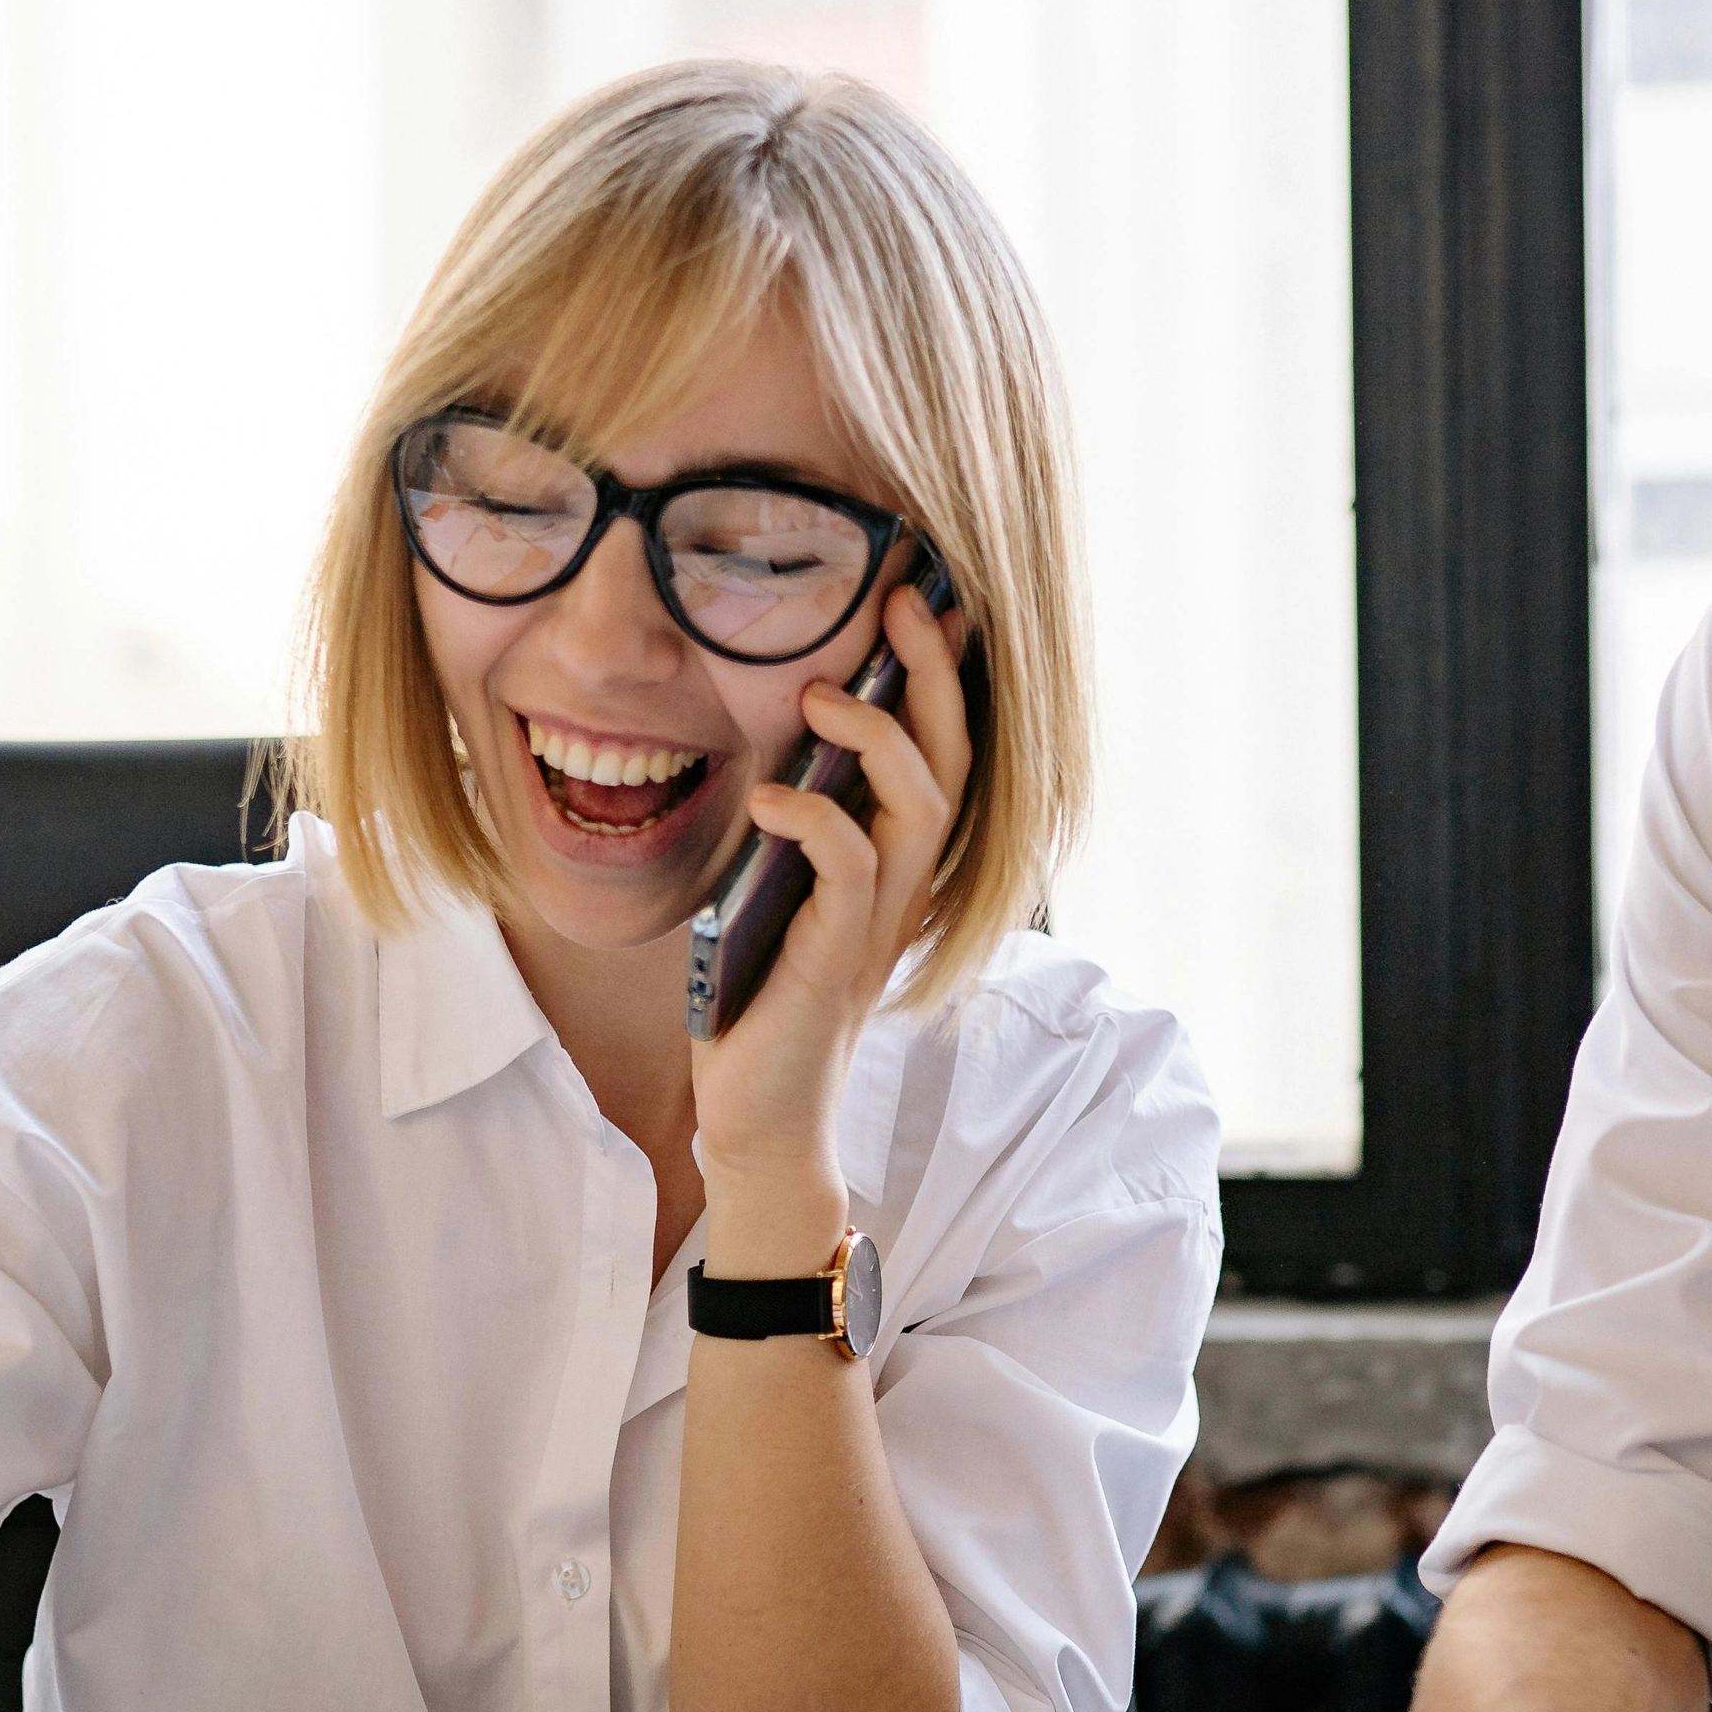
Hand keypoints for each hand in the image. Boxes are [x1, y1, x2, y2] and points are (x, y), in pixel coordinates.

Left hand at [688, 577, 970, 1256]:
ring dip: (878, 735)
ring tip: (824, 690)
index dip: (945, 675)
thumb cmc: (759, 1000)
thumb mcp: (772, 887)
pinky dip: (816, 817)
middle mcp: (903, 886)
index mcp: (894, 861)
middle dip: (932, 675)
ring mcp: (878, 923)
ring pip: (920, 804)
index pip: (943, 750)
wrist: (758, 1117)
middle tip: (902, 601)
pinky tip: (774, 795)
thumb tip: (766, 735)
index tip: (926, 594)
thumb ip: (787, 822)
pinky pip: (852, 867)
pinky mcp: (838, 958)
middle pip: (953, 760)